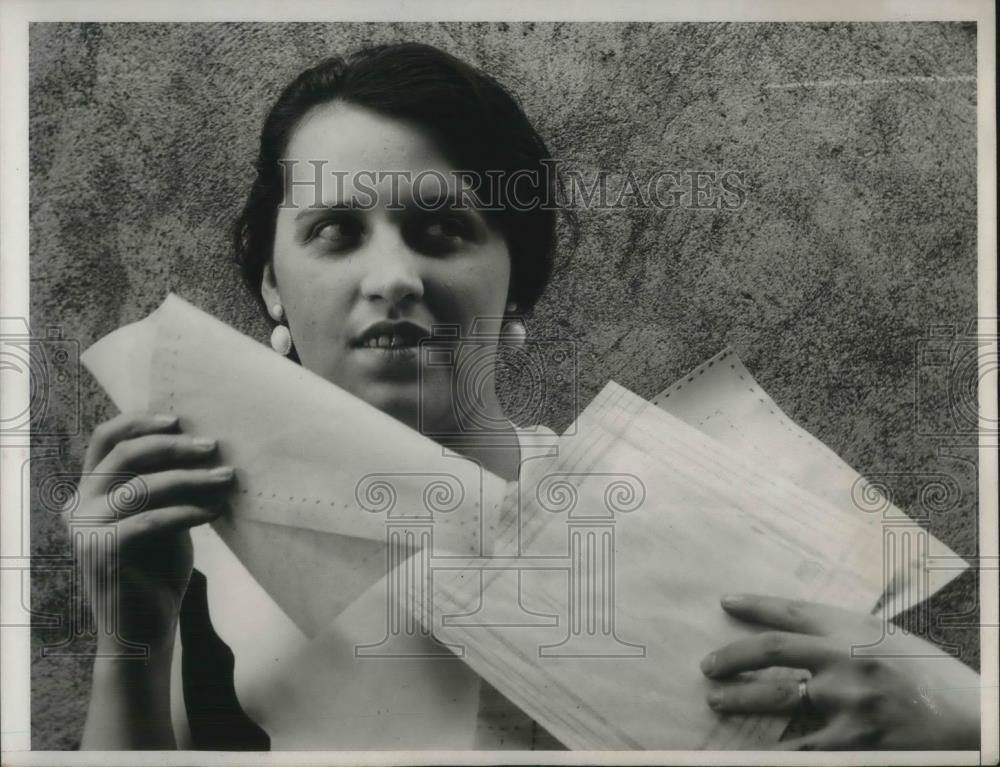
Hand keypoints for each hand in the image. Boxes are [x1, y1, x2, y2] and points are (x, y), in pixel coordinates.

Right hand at [63, 412, 235, 651]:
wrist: (143, 630)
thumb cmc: (156, 569)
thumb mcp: (161, 516)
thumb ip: (165, 484)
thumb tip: (203, 444)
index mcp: (88, 490)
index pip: (105, 439)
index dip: (139, 421)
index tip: (178, 418)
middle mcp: (79, 505)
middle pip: (126, 454)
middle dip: (175, 445)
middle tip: (213, 445)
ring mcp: (86, 529)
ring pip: (143, 486)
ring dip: (192, 478)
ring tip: (227, 477)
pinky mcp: (104, 552)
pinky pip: (153, 519)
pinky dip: (188, 511)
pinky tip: (215, 510)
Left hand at [700, 594, 980, 749]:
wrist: (974, 718)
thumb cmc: (932, 678)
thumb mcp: (889, 641)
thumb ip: (846, 638)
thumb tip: (803, 640)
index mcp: (856, 628)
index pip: (792, 611)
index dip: (755, 604)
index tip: (726, 603)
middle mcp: (847, 659)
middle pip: (772, 649)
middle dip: (733, 657)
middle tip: (708, 666)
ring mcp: (849, 700)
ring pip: (777, 697)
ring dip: (740, 699)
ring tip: (717, 701)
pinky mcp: (855, 739)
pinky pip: (801, 745)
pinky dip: (772, 747)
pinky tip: (749, 748)